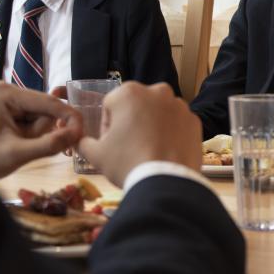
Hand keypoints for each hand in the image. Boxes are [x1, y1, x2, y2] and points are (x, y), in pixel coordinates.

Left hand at [0, 82, 82, 182]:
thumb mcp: (17, 154)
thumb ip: (49, 144)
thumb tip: (77, 134)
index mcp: (7, 93)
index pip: (48, 102)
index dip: (69, 117)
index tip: (84, 132)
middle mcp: (8, 90)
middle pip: (45, 109)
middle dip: (44, 131)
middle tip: (28, 149)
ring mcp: (8, 99)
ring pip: (40, 117)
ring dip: (37, 135)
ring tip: (18, 148)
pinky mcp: (8, 110)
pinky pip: (32, 121)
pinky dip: (32, 135)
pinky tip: (20, 144)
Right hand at [78, 81, 201, 185]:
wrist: (166, 183)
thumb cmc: (127, 163)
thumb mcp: (96, 154)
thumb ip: (83, 143)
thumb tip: (78, 141)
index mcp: (129, 92)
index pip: (110, 105)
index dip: (107, 126)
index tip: (111, 144)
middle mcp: (157, 91)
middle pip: (136, 106)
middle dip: (131, 123)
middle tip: (130, 148)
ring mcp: (179, 105)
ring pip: (158, 114)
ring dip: (152, 127)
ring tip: (148, 152)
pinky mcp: (194, 121)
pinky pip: (177, 125)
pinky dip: (171, 134)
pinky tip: (165, 153)